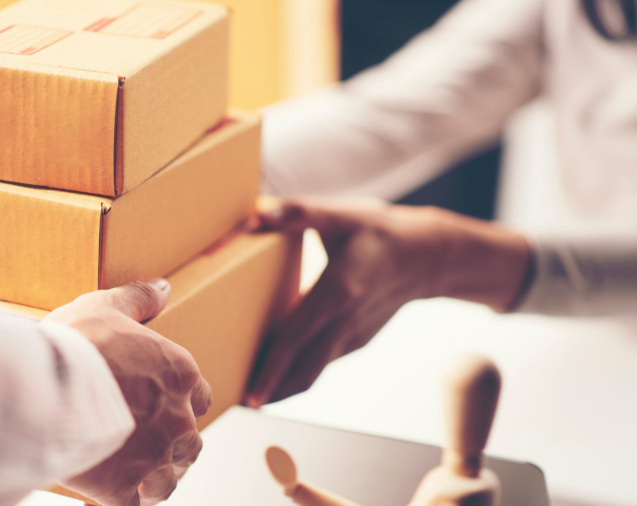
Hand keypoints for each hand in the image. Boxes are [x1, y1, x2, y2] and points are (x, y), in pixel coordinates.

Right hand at [44, 280, 212, 505]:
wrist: (39, 389)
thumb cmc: (72, 345)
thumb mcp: (104, 306)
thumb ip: (138, 298)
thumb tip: (163, 288)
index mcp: (180, 375)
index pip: (199, 396)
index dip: (178, 402)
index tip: (156, 402)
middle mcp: (179, 419)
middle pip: (190, 440)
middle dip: (171, 441)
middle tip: (141, 437)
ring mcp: (155, 458)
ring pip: (170, 477)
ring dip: (156, 474)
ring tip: (131, 468)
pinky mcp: (126, 491)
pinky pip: (139, 504)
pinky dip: (130, 499)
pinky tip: (114, 489)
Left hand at [245, 199, 530, 406]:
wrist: (429, 256)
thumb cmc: (379, 232)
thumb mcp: (340, 215)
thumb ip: (297, 213)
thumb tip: (254, 217)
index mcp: (336, 292)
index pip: (295, 340)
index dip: (270, 369)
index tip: (250, 394)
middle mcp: (345, 322)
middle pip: (302, 369)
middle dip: (270, 390)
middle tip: (238, 402)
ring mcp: (353, 336)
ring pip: (314, 373)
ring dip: (284, 388)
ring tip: (253, 395)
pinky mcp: (358, 340)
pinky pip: (323, 364)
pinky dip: (300, 374)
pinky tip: (281, 374)